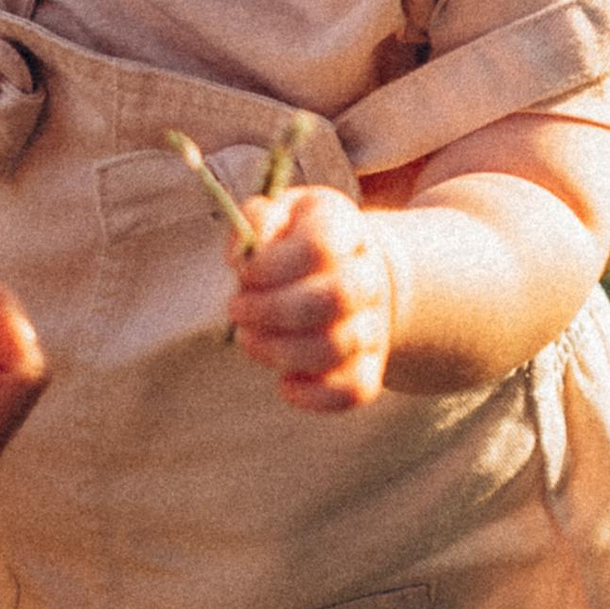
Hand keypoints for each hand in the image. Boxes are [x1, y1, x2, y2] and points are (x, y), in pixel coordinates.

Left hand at [226, 185, 398, 411]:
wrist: (348, 273)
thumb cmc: (295, 243)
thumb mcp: (277, 213)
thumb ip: (257, 221)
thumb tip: (241, 257)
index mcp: (343, 229)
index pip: (318, 248)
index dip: (271, 266)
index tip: (244, 274)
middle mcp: (367, 277)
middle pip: (337, 297)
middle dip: (273, 310)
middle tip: (237, 309)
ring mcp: (372, 325)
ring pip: (337, 346)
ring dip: (280, 351)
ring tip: (250, 339)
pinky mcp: (368, 368)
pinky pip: (353, 391)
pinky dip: (312, 395)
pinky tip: (285, 383)